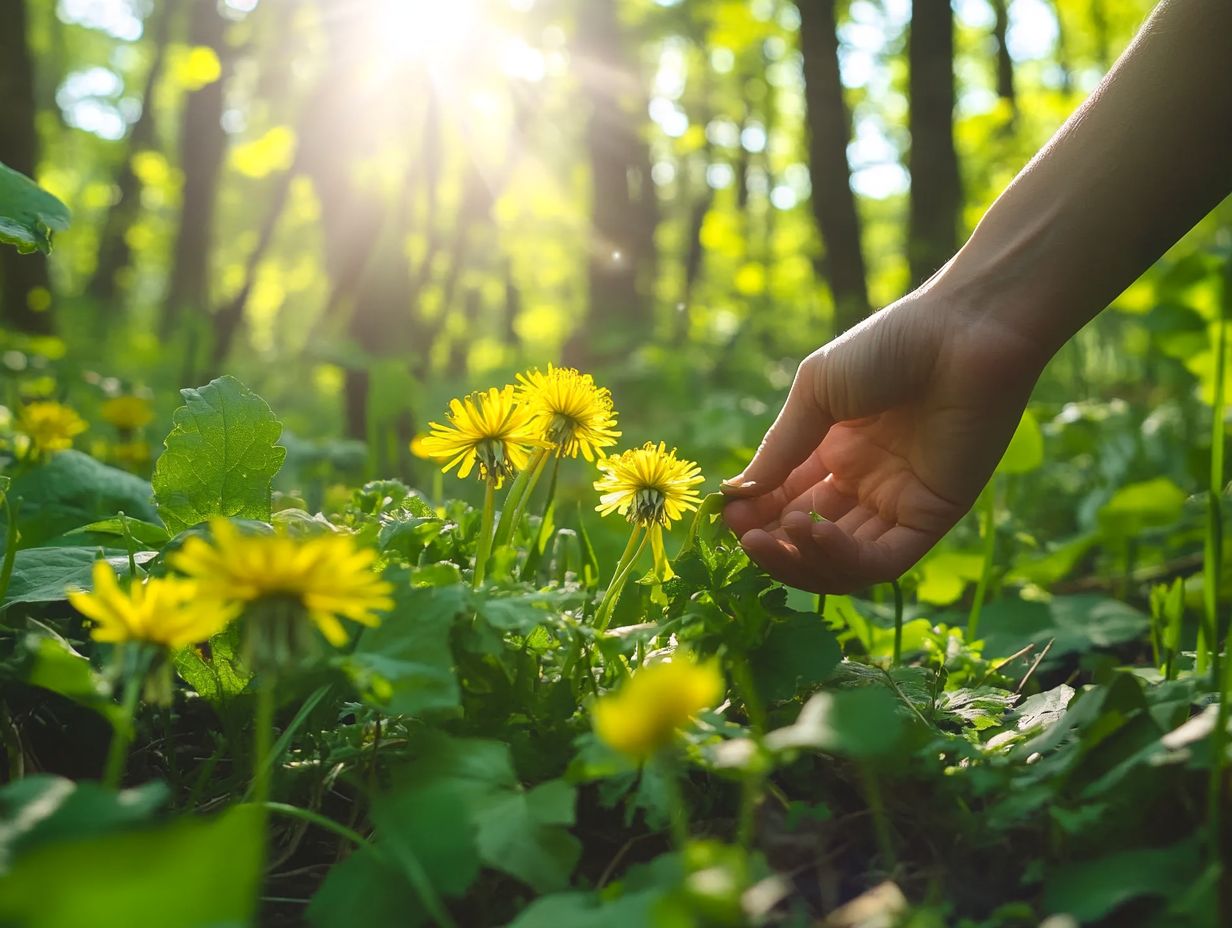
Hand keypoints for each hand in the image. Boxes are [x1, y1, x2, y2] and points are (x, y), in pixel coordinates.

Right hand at [722, 290, 1044, 592]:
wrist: (962, 330)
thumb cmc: (888, 346)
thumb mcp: (816, 392)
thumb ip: (781, 447)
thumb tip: (736, 495)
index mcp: (835, 453)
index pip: (786, 502)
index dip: (755, 515)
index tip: (726, 515)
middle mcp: (865, 485)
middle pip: (810, 540)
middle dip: (773, 545)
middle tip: (743, 537)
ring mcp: (898, 504)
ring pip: (843, 562)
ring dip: (802, 559)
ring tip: (774, 537)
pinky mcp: (933, 517)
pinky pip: (883, 560)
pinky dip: (843, 559)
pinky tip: (814, 534)